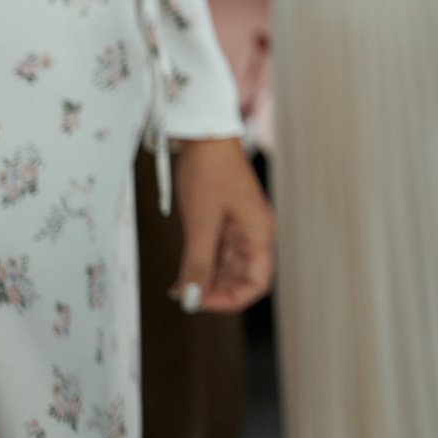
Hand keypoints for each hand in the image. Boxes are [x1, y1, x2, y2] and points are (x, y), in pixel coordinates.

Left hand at [171, 137, 275, 313]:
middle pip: (242, 279)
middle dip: (215, 291)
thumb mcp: (201, 221)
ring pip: (227, 270)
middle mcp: (253, 236)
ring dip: (205, 281)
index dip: (231, 299)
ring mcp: (239, 230)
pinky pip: (216, 256)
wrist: (205, 136)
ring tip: (178, 284)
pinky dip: (200, 267)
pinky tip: (181, 273)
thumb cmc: (210, 171)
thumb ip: (197, 262)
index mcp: (259, 234)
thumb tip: (190, 298)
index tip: (200, 301)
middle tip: (184, 295)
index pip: (257, 283)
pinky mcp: (224, 225)